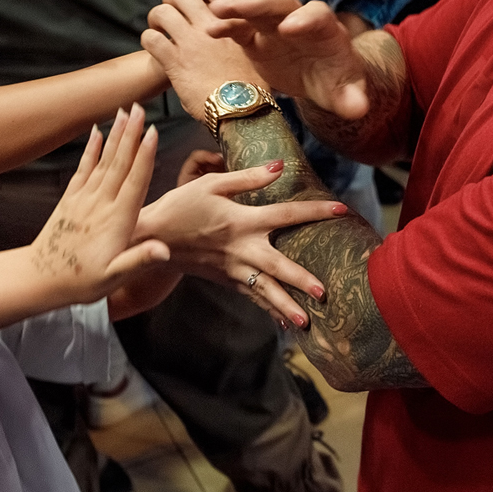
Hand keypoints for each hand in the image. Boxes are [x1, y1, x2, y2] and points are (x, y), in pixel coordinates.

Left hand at [29, 107, 169, 302]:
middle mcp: (100, 204)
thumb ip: (139, 260)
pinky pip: (83, 168)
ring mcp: (84, 200)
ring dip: (115, 135)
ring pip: (103, 161)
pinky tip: (97, 132)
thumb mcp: (114, 278)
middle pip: (120, 163)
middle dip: (131, 134)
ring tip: (124, 112)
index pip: (134, 181)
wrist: (39, 281)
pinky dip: (91, 149)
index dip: (145, 156)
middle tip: (140, 108)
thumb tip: (164, 249)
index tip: (153, 131)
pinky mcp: (70, 200)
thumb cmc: (81, 282)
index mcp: (116, 221)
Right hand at [134, 159, 343, 325]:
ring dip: (285, 307)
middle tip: (324, 294)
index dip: (315, 210)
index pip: (286, 214)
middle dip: (301, 280)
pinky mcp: (225, 280)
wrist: (150, 239)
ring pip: (264, 291)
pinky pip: (252, 297)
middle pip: (277, 266)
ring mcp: (233, 269)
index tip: (343, 209)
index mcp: (242, 221)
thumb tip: (279, 167)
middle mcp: (241, 249)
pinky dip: (268, 310)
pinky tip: (284, 323)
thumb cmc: (180, 206)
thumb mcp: (210, 184)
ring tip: (305, 324)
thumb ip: (247, 178)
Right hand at [142, 0, 370, 118]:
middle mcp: (299, 20)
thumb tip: (358, 108)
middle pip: (281, 2)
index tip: (291, 28)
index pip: (318, 16)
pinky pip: (240, 26)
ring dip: (236, 7)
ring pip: (255, 9)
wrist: (323, 79)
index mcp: (325, 31)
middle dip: (261, 3)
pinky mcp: (257, 36)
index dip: (306, 19)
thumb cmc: (338, 83)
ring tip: (215, 11)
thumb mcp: (348, 95)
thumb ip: (352, 100)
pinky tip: (210, 30)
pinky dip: (226, 25)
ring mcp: (275, 25)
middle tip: (240, 5)